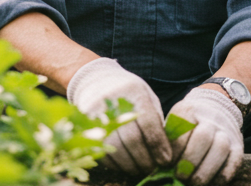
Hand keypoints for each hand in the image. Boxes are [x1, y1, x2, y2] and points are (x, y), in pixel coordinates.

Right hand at [67, 57, 170, 174]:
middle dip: (146, 159)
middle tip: (154, 168)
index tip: (166, 159)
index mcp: (134, 92)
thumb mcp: (146, 97)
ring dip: (131, 165)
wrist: (95, 80)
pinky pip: (101, 151)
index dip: (158, 145)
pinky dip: (116, 164)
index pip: (148, 122)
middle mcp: (113, 101)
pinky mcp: (85, 126)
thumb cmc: (129, 93)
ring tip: (141, 168)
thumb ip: (156, 120)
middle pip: (132, 139)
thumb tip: (165, 151)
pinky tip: (125, 164)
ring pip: (116, 149)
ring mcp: (96, 113)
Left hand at [168, 87, 243, 184]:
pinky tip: (211, 183)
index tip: (166, 163)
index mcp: (189, 111)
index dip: (175, 149)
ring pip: (220, 148)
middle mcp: (210, 118)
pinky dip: (222, 176)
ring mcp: (226, 131)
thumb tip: (158, 168)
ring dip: (205, 170)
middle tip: (179, 176)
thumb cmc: (186, 126)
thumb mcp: (173, 125)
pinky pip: (234, 161)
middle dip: (190, 161)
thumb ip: (166, 142)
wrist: (215, 110)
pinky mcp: (238, 146)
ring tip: (193, 183)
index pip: (182, 128)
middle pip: (203, 137)